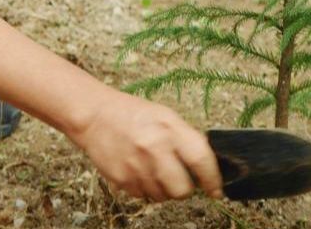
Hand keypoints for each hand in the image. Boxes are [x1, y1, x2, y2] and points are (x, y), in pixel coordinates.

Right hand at [69, 89, 222, 201]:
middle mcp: (154, 149)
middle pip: (183, 190)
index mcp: (169, 129)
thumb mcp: (165, 116)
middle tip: (179, 178)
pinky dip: (145, 188)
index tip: (216, 190)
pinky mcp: (122, 179)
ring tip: (153, 168)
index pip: (201, 160)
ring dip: (163, 188)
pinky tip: (138, 169)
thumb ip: (185, 139)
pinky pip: (144, 196)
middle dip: (184, 188)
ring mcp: (137, 166)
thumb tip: (206, 165)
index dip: (213, 179)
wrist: (95, 115)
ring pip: (163, 197)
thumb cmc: (133, 114)